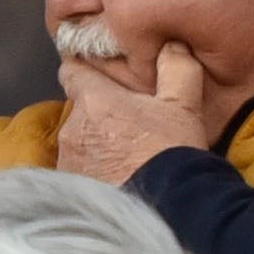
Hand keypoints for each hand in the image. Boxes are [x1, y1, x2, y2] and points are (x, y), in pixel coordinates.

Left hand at [53, 41, 223, 187]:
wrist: (168, 209)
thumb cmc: (173, 152)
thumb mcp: (184, 106)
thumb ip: (177, 68)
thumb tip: (172, 45)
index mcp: (95, 100)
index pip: (71, 70)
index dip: (85, 69)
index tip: (99, 75)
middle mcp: (73, 128)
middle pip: (79, 109)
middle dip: (99, 114)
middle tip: (130, 125)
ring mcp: (69, 161)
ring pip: (79, 141)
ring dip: (96, 145)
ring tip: (126, 158)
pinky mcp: (70, 189)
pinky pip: (79, 171)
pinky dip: (94, 172)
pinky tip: (117, 180)